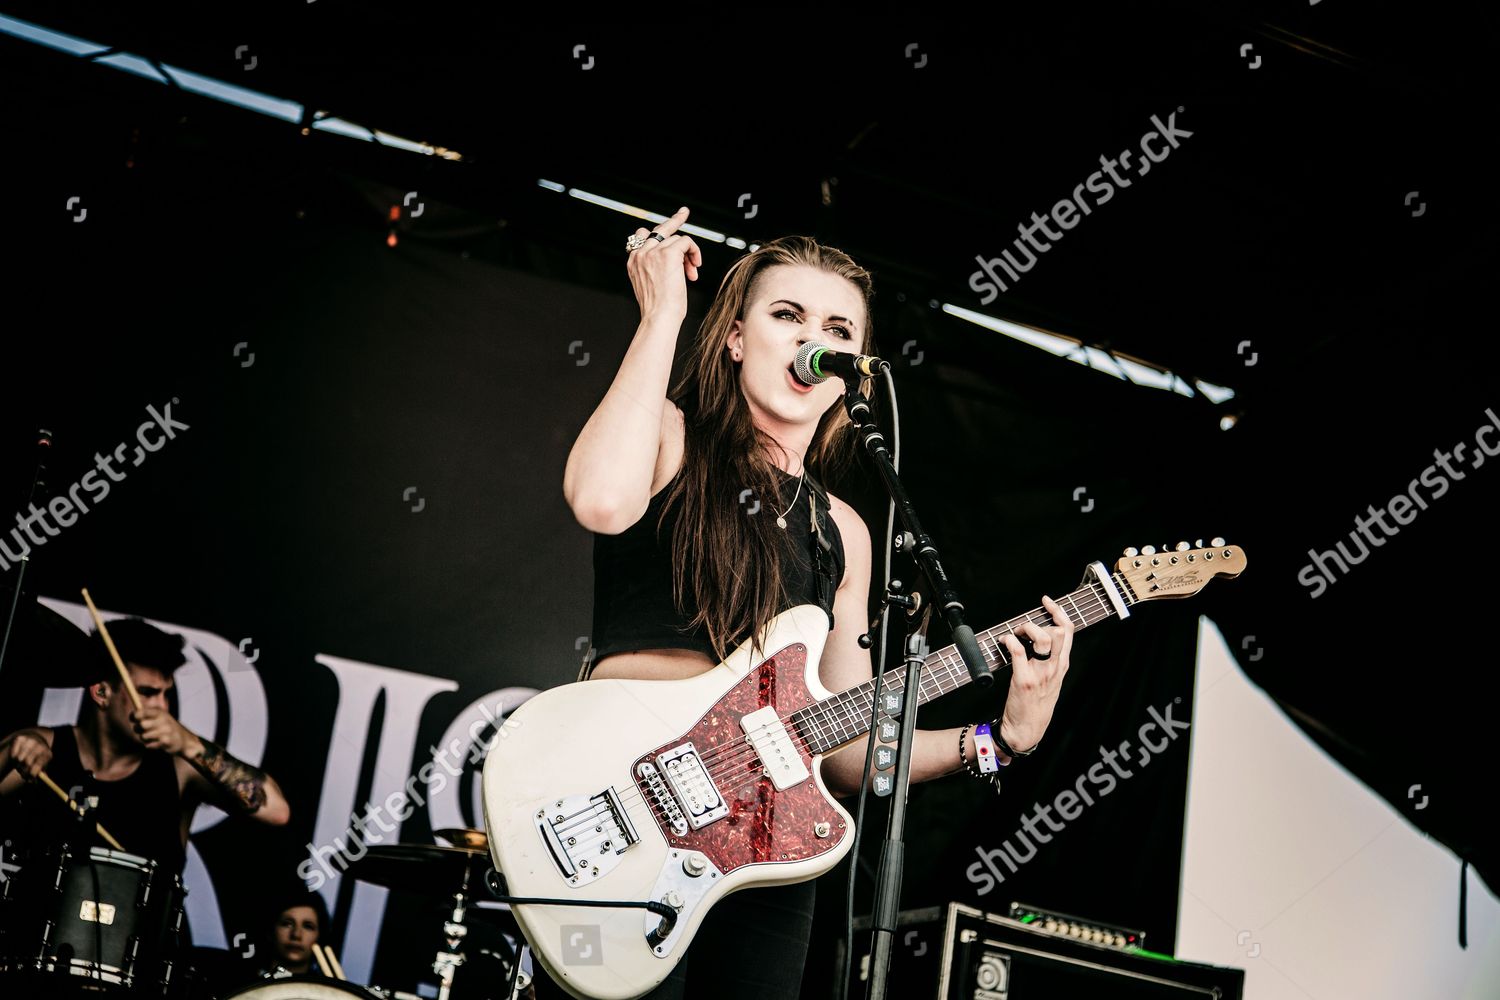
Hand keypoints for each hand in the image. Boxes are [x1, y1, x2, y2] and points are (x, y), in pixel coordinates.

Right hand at [5, 728, 51, 780]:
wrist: (34, 740)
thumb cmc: (37, 757)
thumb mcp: (42, 765)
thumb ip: (39, 774)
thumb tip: (34, 782)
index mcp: (47, 754)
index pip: (39, 765)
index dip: (32, 774)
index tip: (29, 779)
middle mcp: (40, 746)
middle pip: (27, 763)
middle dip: (24, 771)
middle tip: (23, 774)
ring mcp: (30, 741)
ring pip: (19, 759)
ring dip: (18, 765)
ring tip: (21, 764)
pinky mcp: (20, 739)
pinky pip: (13, 754)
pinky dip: (14, 758)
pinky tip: (18, 756)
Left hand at [131, 706, 199, 756]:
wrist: (185, 741)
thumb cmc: (168, 728)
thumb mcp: (161, 717)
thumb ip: (148, 715)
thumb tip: (132, 714)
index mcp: (160, 712)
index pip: (141, 712)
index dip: (134, 716)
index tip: (134, 720)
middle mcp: (163, 720)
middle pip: (141, 725)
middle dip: (138, 730)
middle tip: (143, 731)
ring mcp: (165, 730)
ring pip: (143, 736)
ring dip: (145, 739)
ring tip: (152, 738)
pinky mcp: (166, 741)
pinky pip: (148, 745)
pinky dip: (150, 745)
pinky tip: (157, 743)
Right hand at [625, 206, 702, 322]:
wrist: (659, 317)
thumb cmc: (659, 309)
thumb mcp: (651, 285)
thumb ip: (655, 268)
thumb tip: (675, 257)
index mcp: (633, 262)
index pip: (641, 236)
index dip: (657, 233)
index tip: (668, 226)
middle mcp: (640, 254)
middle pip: (659, 229)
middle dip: (674, 219)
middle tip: (684, 212)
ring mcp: (653, 252)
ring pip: (677, 239)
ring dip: (689, 254)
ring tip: (692, 271)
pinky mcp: (668, 254)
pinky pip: (686, 241)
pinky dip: (694, 252)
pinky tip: (695, 268)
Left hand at [996, 595, 1075, 752]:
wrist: (1027, 729)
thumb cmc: (1037, 705)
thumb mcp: (1052, 681)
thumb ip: (1051, 661)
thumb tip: (1040, 638)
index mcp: (1062, 665)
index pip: (1068, 631)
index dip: (1058, 612)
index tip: (1047, 602)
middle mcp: (1054, 668)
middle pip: (1059, 631)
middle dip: (1040, 620)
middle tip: (1023, 626)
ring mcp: (1041, 673)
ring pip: (1041, 637)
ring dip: (1025, 629)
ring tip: (1014, 634)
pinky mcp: (1024, 679)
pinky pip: (1018, 651)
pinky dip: (1008, 640)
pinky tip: (1003, 641)